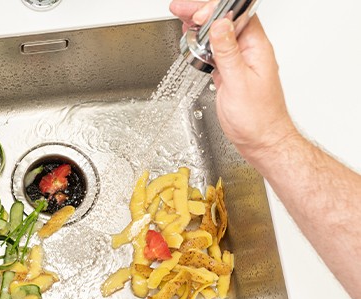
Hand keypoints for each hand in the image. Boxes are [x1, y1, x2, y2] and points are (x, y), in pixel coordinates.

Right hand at [170, 0, 296, 159]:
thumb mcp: (239, 82)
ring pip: (218, 35)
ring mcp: (238, 61)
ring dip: (201, 26)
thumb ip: (228, 52)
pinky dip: (201, 43)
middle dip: (203, 12)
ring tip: (182, 18)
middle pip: (225, 21)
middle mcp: (248, 51)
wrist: (262, 141)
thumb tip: (219, 24)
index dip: (216, 10)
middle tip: (180, 8)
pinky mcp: (229, 73)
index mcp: (256, 49)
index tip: (197, 14)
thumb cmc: (258, 118)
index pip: (237, 16)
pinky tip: (192, 39)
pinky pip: (215, 51)